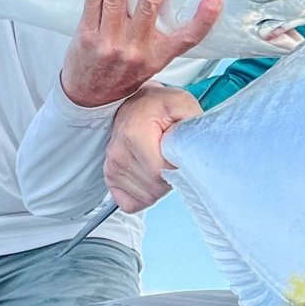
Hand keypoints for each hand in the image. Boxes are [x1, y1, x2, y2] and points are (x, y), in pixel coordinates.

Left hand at [60, 0, 221, 108]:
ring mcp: (109, 41)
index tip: (215, 0)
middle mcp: (135, 49)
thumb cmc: (123, 76)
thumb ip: (164, 37)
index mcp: (157, 56)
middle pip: (149, 8)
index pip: (186, 39)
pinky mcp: (86, 34)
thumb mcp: (152, 64)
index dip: (203, 20)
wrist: (88, 98)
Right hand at [103, 85, 202, 211]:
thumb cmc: (160, 105)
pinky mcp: (110, 177)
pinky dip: (145, 194)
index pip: (159, 172)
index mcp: (134, 133)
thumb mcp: (182, 104)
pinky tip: (150, 176)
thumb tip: (194, 151)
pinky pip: (131, 202)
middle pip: (154, 188)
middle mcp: (117, 152)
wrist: (138, 103)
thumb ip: (190, 127)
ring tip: (160, 162)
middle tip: (171, 156)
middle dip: (170, 177)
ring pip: (146, 197)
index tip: (180, 154)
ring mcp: (111, 166)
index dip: (177, 168)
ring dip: (159, 185)